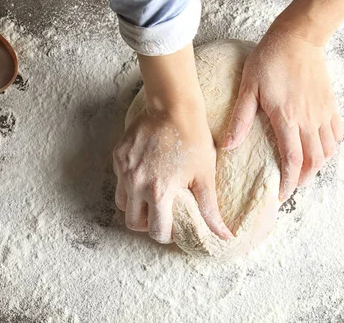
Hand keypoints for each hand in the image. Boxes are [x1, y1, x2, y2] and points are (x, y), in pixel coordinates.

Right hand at [114, 107, 232, 242]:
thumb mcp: (205, 176)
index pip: (156, 232)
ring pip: (122, 203)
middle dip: (147, 223)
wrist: (173, 106)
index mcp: (158, 192)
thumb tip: (225, 236)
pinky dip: (130, 183)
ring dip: (135, 206)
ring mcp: (124, 169)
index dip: (166, 234)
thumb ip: (209, 210)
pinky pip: (119, 180)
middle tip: (161, 213)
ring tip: (151, 196)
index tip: (174, 225)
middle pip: (133, 223)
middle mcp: (136, 184)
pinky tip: (146, 173)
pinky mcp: (118, 156)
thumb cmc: (193, 139)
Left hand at [223, 28, 342, 200]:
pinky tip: (319, 149)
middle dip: (303, 180)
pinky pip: (337, 133)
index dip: (288, 183)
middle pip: (314, 162)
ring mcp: (323, 112)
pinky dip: (331, 147)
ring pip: (329, 151)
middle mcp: (309, 119)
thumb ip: (240, 119)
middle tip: (290, 186)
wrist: (299, 37)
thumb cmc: (270, 60)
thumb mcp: (248, 88)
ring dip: (317, 166)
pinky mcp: (330, 104)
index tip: (281, 195)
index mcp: (287, 118)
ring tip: (303, 171)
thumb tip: (228, 146)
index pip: (293, 160)